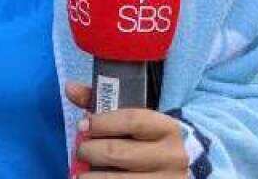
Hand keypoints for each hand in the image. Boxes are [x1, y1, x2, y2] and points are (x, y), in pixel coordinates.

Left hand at [65, 82, 189, 177]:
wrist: (186, 164)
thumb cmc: (152, 137)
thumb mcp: (137, 117)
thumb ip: (103, 102)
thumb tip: (70, 88)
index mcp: (167, 127)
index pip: (130, 121)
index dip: (101, 123)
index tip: (82, 125)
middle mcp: (171, 156)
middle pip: (119, 153)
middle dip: (90, 151)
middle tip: (80, 151)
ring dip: (91, 177)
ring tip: (79, 174)